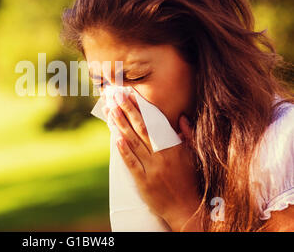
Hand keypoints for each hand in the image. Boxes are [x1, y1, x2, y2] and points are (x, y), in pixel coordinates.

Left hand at [103, 90, 201, 230]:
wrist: (186, 208)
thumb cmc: (189, 180)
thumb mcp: (193, 155)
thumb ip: (188, 135)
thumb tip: (181, 117)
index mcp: (173, 147)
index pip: (154, 122)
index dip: (141, 108)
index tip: (131, 95)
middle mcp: (162, 156)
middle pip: (141, 128)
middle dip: (127, 110)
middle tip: (116, 97)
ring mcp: (152, 169)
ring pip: (133, 143)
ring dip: (121, 125)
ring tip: (111, 111)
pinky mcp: (144, 182)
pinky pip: (132, 164)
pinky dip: (124, 151)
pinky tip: (115, 138)